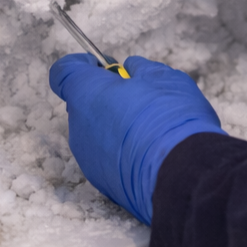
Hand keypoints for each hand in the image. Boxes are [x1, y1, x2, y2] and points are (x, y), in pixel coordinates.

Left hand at [48, 54, 225, 224]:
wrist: (182, 175)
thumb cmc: (170, 120)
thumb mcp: (162, 78)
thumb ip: (140, 69)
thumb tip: (132, 70)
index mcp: (87, 94)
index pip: (64, 71)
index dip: (85, 65)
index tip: (109, 67)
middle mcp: (79, 126)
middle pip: (84, 102)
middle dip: (107, 96)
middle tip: (141, 97)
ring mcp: (88, 157)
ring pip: (97, 131)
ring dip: (117, 124)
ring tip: (151, 129)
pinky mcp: (102, 181)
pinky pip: (107, 156)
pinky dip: (123, 150)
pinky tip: (151, 151)